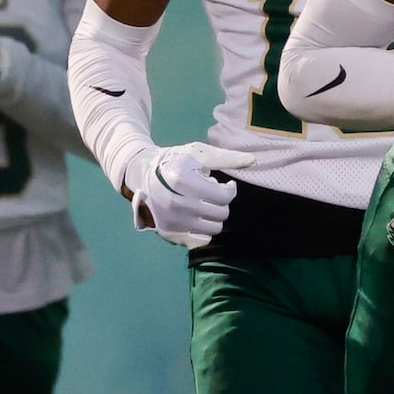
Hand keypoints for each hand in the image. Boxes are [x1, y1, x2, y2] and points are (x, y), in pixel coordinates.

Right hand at [131, 143, 250, 248]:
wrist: (141, 175)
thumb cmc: (174, 161)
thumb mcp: (198, 154)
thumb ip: (226, 158)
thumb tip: (252, 160)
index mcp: (182, 181)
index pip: (223, 196)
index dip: (229, 190)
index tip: (225, 185)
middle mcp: (176, 204)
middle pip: (220, 214)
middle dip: (222, 204)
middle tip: (213, 195)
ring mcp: (171, 221)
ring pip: (213, 229)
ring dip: (214, 217)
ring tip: (205, 205)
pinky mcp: (168, 232)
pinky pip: (200, 240)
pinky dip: (203, 230)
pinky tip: (198, 217)